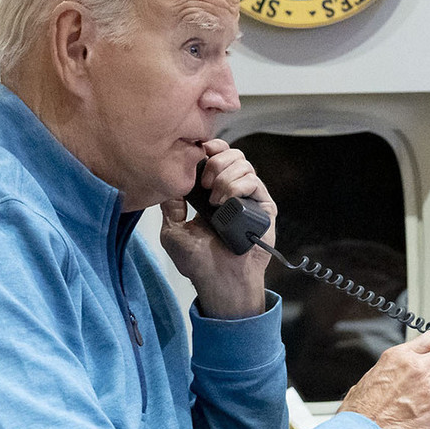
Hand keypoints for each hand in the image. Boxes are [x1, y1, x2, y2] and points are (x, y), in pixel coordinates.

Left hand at [159, 140, 276, 318]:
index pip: (216, 157)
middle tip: (205, 184)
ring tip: (214, 201)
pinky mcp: (264, 207)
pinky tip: (226, 202)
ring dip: (225, 177)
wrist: (219, 280)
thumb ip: (169, 206)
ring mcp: (249, 198)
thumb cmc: (197, 262)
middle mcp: (232, 192)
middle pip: (232, 155)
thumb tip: (165, 185)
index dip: (210, 148)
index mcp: (211, 193)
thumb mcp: (172, 230)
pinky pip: (255, 181)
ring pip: (244, 164)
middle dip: (215, 161)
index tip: (199, 150)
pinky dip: (238, 186)